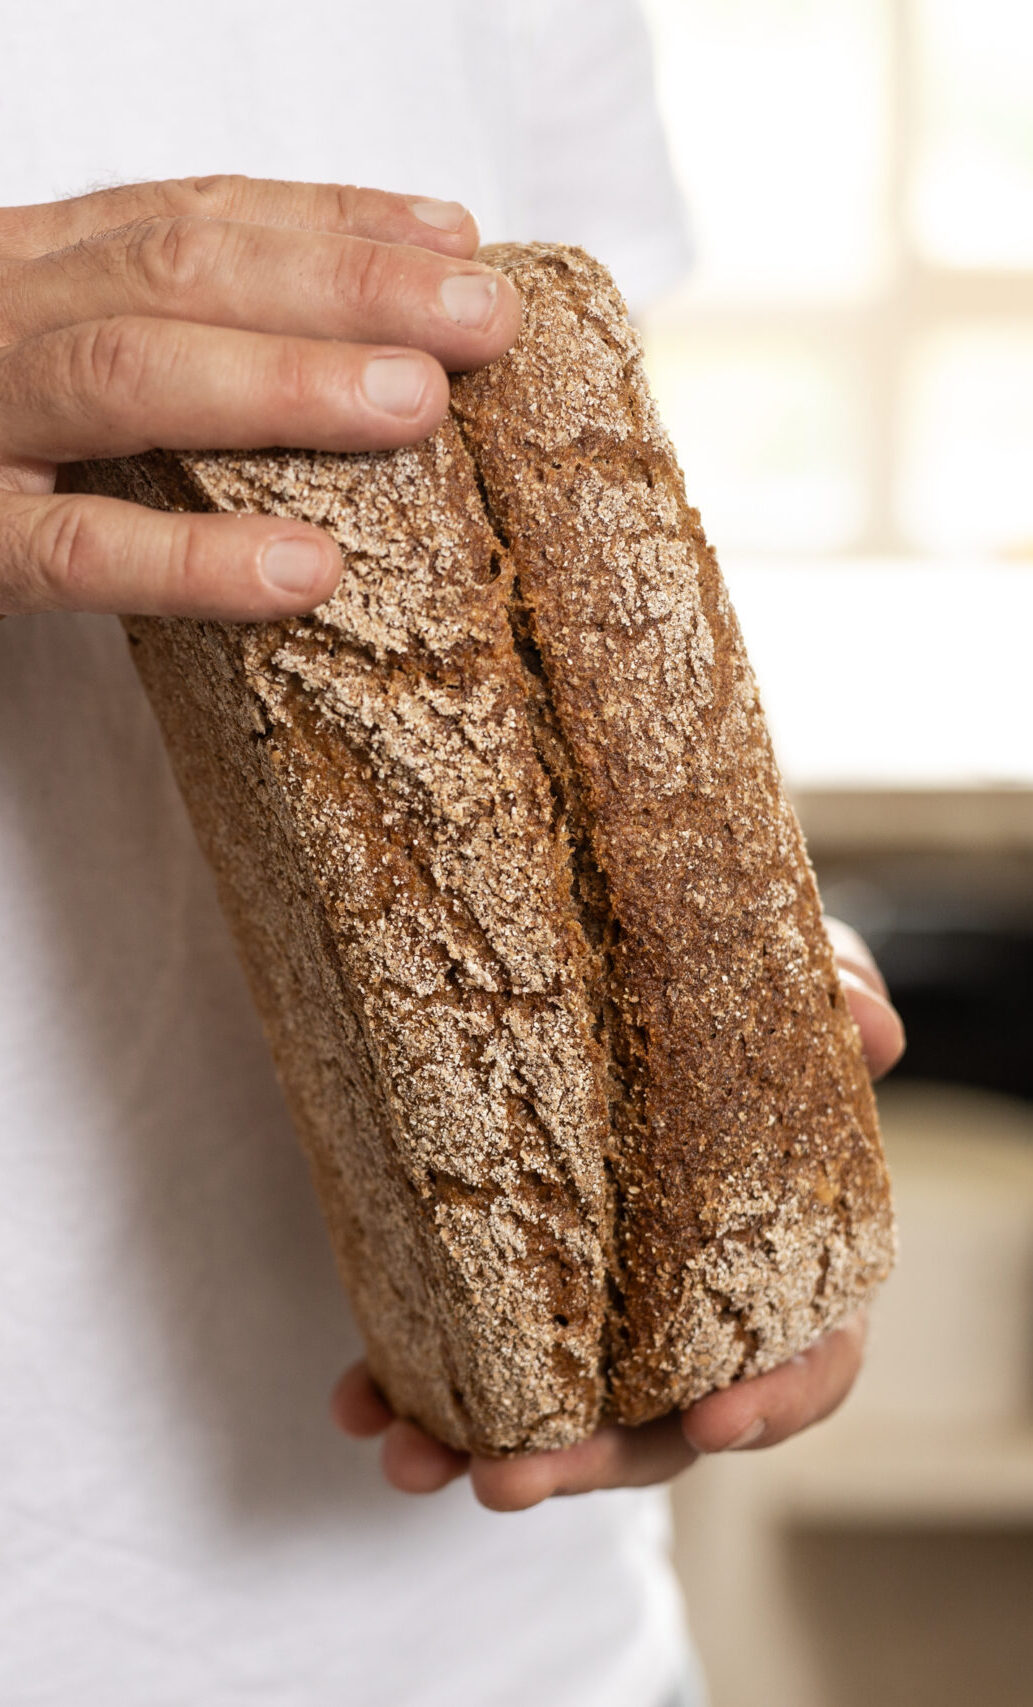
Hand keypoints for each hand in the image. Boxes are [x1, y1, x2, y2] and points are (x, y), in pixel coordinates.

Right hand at [0, 175, 519, 617]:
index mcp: (24, 265)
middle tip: (484, 318)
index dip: (330, 219)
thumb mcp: (30, 343)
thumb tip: (342, 335)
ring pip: (128, 375)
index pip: (189, 215)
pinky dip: (193, 559)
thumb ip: (139, 325)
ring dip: (284, 382)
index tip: (453, 238)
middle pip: (181, 270)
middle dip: (343, 284)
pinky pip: (75, 549)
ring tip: (418, 404)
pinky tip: (305, 569)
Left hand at [332, 920, 903, 1509]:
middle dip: (590, 1465)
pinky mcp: (511, 1314)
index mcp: (787, 1272)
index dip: (772, 1402)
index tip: (714, 1419)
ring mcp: (600, 1336)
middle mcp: (693, 1327)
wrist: (626, 1000)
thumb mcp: (791, 986)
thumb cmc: (734, 1016)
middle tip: (513, 1479)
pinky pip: (468, 1379)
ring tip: (412, 1460)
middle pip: (663, 1432)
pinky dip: (410, 1402)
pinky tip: (359, 1402)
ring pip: (560, 1429)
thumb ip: (839, 995)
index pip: (808, 1364)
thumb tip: (872, 1031)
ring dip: (489, 1457)